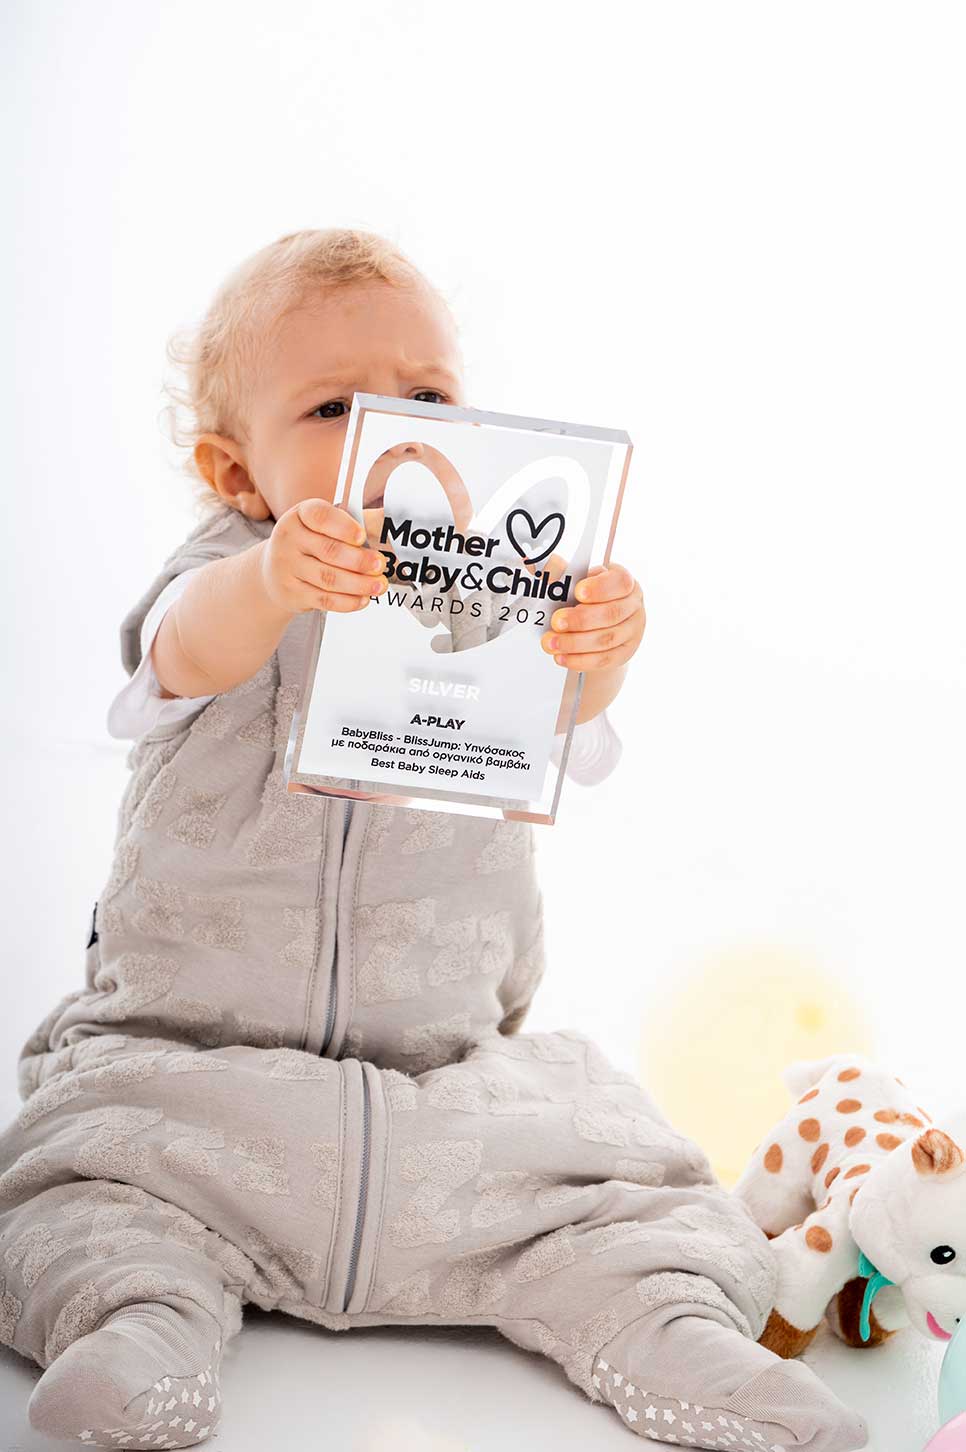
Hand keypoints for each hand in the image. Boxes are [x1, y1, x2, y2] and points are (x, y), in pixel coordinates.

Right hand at [259, 497, 388, 615]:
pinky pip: (324, 600)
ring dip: (359, 584)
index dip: (343, 527)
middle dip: (360, 560)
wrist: (276, 571)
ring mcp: (287, 567)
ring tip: (379, 585)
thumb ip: (360, 521)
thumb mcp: (328, 525)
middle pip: (329, 551)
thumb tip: (392, 518)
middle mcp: (289, 538)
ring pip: (328, 578)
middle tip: (380, 565)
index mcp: (301, 515)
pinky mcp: (291, 593)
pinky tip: (363, 599)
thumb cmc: (312, 543)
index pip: (320, 516)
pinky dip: (348, 602)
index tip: (361, 536)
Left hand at [540, 563, 644, 669]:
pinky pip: (603, 659)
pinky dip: (580, 660)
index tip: (578, 592)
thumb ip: (564, 573)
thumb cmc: (589, 598)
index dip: (599, 588)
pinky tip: (561, 657)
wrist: (599, 624)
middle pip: (611, 614)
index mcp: (624, 581)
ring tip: (551, 643)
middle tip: (556, 622)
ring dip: (575, 643)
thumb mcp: (578, 580)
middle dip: (581, 620)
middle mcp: (633, 605)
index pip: (620, 582)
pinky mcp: (624, 653)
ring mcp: (632, 631)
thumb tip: (551, 565)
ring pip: (606, 640)